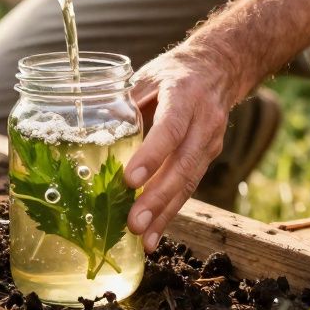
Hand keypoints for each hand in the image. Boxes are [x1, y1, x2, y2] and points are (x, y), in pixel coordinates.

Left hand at [125, 46, 238, 251]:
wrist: (218, 70)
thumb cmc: (174, 74)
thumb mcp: (148, 76)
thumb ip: (125, 102)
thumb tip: (92, 129)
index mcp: (184, 95)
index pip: (170, 129)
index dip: (152, 155)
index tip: (130, 180)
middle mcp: (203, 122)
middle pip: (182, 165)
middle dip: (157, 198)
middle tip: (134, 223)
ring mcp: (210, 142)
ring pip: (188, 182)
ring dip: (165, 213)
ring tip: (143, 239)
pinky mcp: (209, 158)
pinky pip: (189, 187)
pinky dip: (171, 211)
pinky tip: (154, 234)